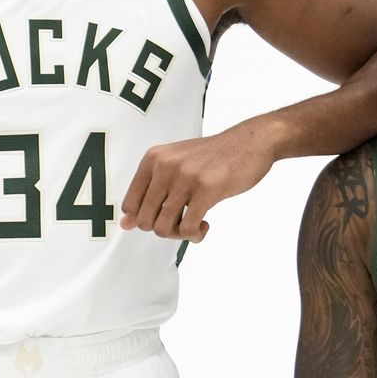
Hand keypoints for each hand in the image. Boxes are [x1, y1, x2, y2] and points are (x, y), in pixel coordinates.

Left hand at [119, 119, 278, 239]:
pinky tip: (205, 226)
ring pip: (164, 227)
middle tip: (181, 224)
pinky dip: (194, 235)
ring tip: (194, 227)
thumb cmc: (215, 156)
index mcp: (154, 159)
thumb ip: (151, 191)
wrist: (251, 142)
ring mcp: (185, 178)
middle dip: (162, 230)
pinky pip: (188, 227)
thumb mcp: (176, 165)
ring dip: (179, 235)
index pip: (129, 205)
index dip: (144, 219)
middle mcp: (165, 167)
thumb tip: (125, 224)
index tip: (164, 217)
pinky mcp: (207, 190)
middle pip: (144, 220)